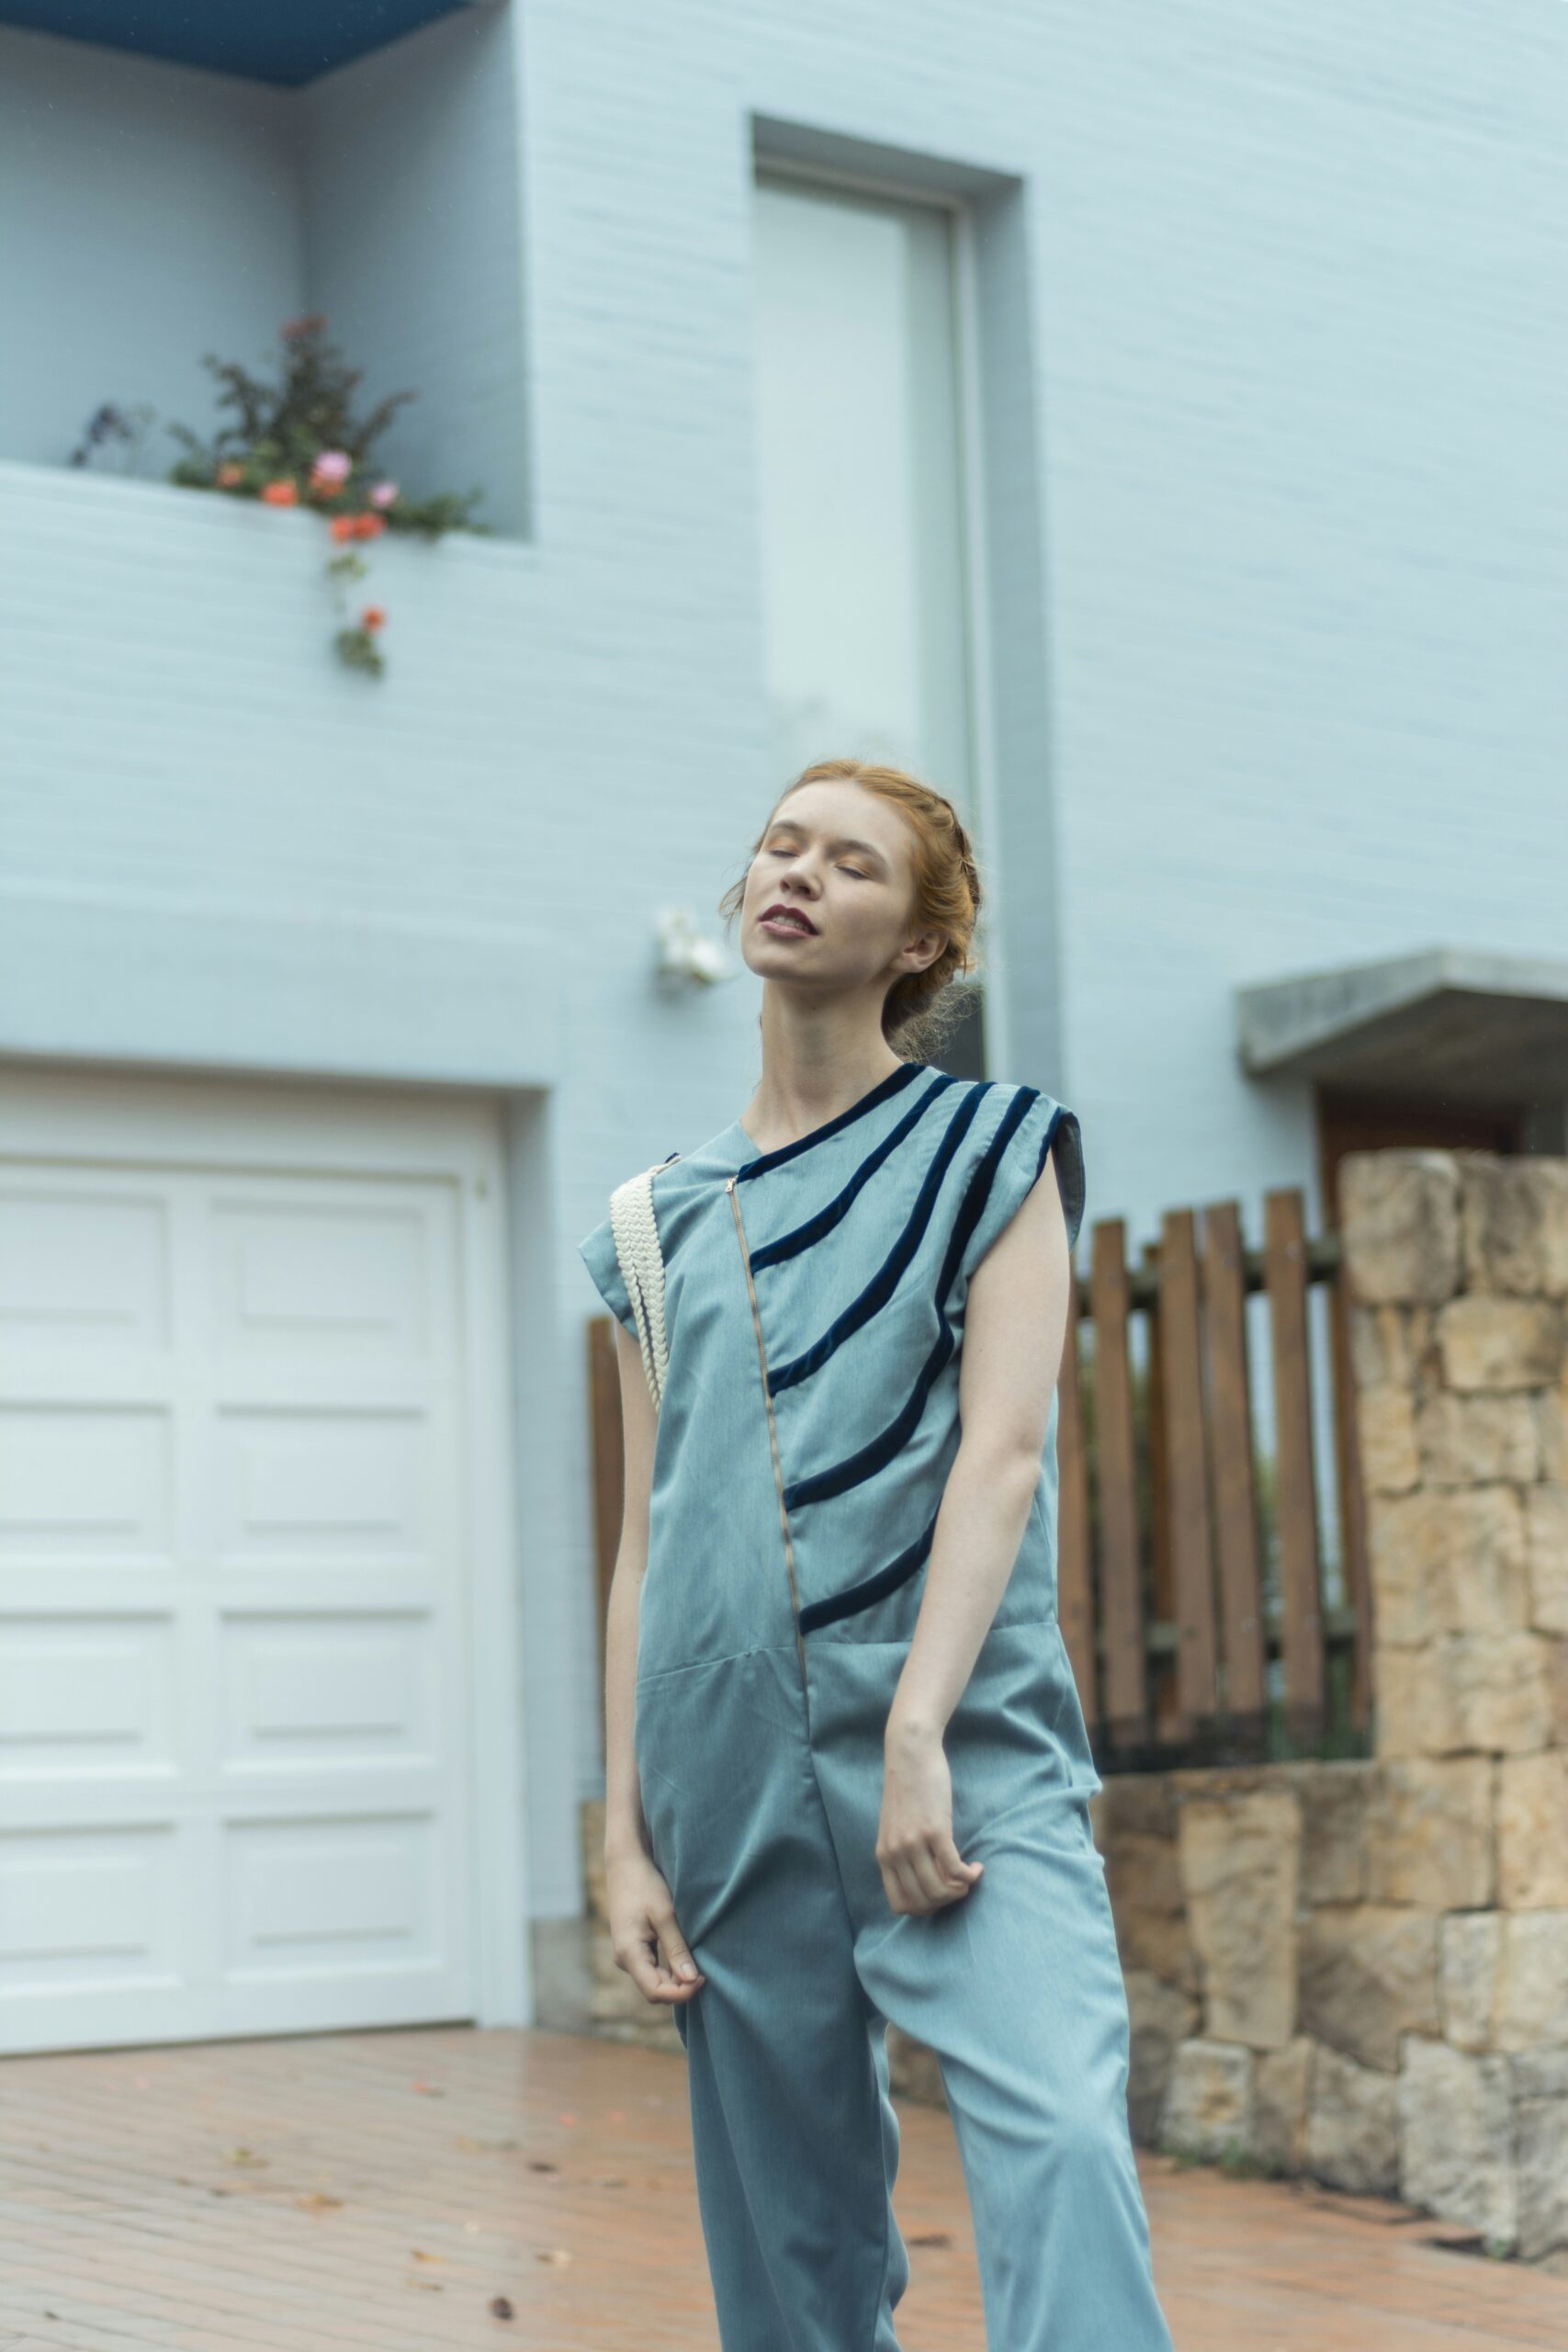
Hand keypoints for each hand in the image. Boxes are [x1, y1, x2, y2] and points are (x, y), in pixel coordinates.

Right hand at [605, 1845, 705, 2003]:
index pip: (655, 1992)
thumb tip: (691, 1980)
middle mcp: (624, 1959)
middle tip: (706, 1971)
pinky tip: (685, 1956)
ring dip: (676, 1978)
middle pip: (655, 1989)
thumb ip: (677, 1948)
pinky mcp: (633, 1947)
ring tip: (698, 1963)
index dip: (681, 1993)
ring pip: (654, 1979)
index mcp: (629, 1953)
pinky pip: (652, 1968)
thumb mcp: (665, 1915)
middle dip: (680, 1987)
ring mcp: (627, 1954)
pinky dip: (669, 1967)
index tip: (703, 1978)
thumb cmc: (645, 1884)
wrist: (626, 1863)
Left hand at [876, 1716, 983, 1916]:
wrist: (909, 1754)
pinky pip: (955, 1869)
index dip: (924, 1910)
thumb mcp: (896, 1826)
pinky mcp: (935, 1830)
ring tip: (969, 1878)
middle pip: (923, 1901)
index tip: (940, 1899)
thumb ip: (903, 1852)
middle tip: (959, 1889)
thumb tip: (925, 1879)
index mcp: (884, 1855)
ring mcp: (914, 1843)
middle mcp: (896, 1853)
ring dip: (960, 1892)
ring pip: (939, 1891)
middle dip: (946, 1903)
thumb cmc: (907, 1788)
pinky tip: (977, 1868)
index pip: (900, 1904)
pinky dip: (969, 1876)